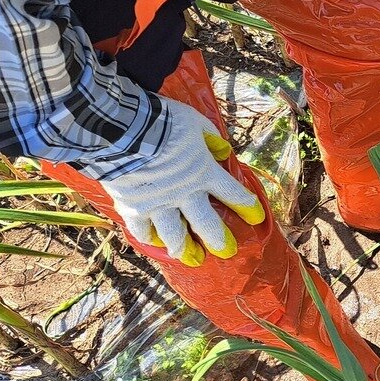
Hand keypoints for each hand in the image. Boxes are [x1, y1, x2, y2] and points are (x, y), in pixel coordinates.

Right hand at [101, 99, 265, 265]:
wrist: (122, 129)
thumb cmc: (162, 121)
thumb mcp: (195, 123)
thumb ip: (211, 138)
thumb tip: (224, 151)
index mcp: (205, 173)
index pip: (234, 194)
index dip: (247, 207)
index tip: (257, 219)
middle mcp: (185, 194)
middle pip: (208, 225)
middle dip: (220, 240)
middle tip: (227, 252)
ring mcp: (159, 205)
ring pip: (175, 236)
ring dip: (186, 249)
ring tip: (193, 259)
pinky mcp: (133, 208)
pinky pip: (142, 231)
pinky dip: (149, 238)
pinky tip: (156, 243)